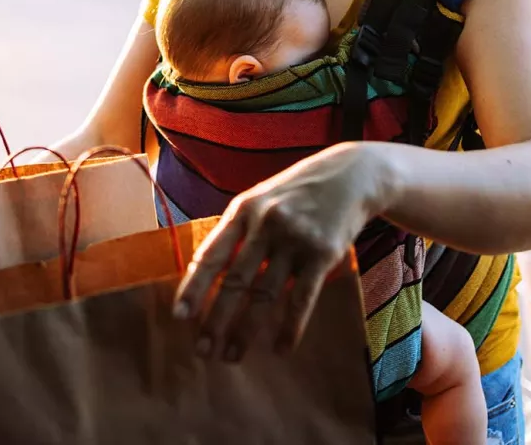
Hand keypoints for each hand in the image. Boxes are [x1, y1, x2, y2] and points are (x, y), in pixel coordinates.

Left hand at [172, 142, 396, 362]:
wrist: (351, 175)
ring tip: (232, 356)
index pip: (211, 254)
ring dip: (246, 330)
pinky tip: (280, 350)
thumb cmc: (297, 192)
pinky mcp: (323, 254)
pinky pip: (302, 299)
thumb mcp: (260, 199)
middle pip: (235, 281)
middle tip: (203, 351)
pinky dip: (290, 328)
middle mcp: (266, 224)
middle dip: (216, 319)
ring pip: (265, 295)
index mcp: (243, 210)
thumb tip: (208, 273)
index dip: (194, 287)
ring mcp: (296, 239)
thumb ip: (237, 231)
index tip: (180, 316)